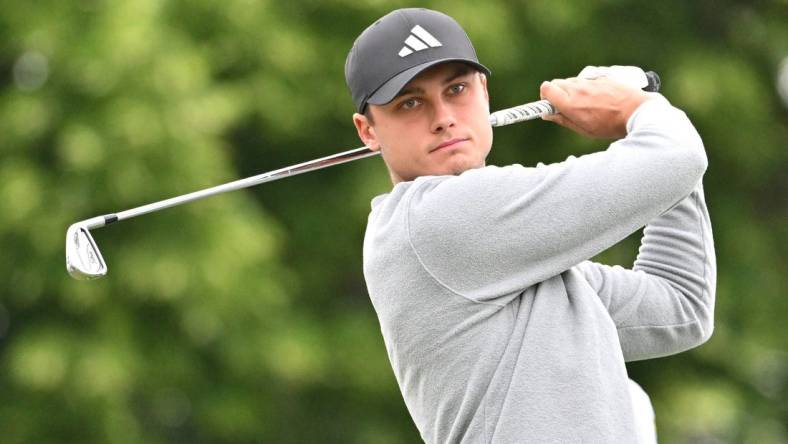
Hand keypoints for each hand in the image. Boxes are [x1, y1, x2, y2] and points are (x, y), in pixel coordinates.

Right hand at [539, 77, 655, 138]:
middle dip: (558, 93)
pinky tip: (599, 99)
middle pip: (557, 83)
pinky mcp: (601, 77)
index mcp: (570, 103)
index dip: (546, 96)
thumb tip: (548, 114)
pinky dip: (587, 88)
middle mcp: (578, 88)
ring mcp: (590, 81)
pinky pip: (587, 80)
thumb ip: (563, 119)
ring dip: (573, 90)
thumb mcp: (584, 129)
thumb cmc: (610, 125)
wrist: (636, 112)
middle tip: (567, 106)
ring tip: (587, 104)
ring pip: (572, 81)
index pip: (546, 88)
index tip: (550, 104)